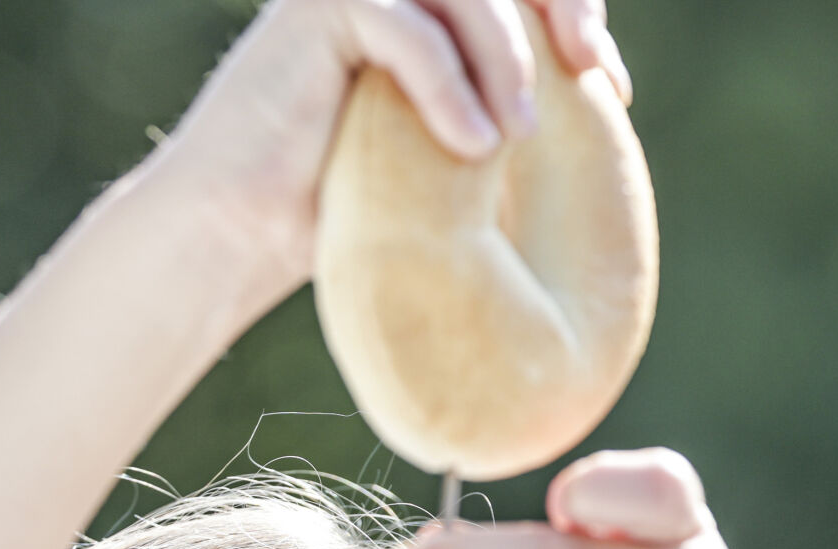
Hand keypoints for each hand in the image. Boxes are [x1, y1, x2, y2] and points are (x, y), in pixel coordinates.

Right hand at [153, 0, 632, 305]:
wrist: (229, 236)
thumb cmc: (321, 219)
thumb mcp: (428, 163)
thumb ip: (483, 116)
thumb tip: (580, 124)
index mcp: (416, 4)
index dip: (572, 11)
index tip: (608, 85)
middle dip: (561, 5)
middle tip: (594, 74)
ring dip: (506, 58)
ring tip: (519, 140)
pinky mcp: (320, 10)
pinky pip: (410, 29)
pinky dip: (449, 88)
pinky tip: (473, 149)